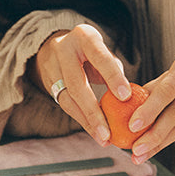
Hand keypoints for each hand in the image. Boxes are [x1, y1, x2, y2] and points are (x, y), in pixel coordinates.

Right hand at [33, 25, 130, 144]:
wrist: (57, 45)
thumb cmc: (91, 50)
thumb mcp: (103, 50)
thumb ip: (113, 69)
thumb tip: (126, 98)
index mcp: (84, 36)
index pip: (99, 57)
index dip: (112, 76)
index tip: (126, 97)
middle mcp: (64, 50)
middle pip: (77, 84)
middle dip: (93, 111)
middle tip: (108, 133)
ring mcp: (52, 67)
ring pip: (68, 100)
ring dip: (86, 122)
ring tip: (103, 139)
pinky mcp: (48, 84)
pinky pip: (66, 106)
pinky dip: (82, 120)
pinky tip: (96, 133)